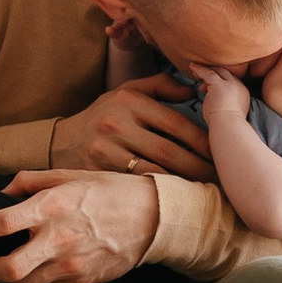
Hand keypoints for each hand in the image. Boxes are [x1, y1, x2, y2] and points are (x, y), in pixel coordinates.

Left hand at [0, 172, 158, 282]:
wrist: (153, 218)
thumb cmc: (108, 191)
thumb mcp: (69, 175)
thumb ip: (30, 182)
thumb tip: (1, 193)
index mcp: (51, 207)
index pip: (0, 223)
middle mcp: (58, 239)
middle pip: (6, 268)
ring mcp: (71, 265)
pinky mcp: (82, 282)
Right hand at [50, 77, 214, 182]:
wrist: (61, 142)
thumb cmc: (103, 115)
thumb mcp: (127, 91)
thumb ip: (160, 86)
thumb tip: (193, 89)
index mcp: (128, 101)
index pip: (175, 123)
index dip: (202, 140)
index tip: (220, 152)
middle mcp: (116, 124)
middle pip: (169, 151)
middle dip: (199, 166)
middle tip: (220, 176)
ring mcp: (105, 151)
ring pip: (155, 171)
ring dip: (183, 182)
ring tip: (205, 189)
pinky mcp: (98, 173)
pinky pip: (137, 185)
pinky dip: (160, 191)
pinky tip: (177, 196)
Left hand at [187, 61, 250, 123]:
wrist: (229, 127)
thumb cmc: (226, 126)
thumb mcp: (228, 112)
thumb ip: (222, 103)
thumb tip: (210, 101)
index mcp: (242, 93)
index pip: (231, 81)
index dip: (220, 80)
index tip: (209, 85)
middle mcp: (238, 86)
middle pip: (225, 73)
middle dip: (213, 72)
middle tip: (202, 76)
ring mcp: (230, 84)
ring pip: (217, 71)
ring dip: (205, 71)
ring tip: (195, 73)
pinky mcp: (220, 85)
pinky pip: (208, 73)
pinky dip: (200, 69)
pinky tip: (192, 67)